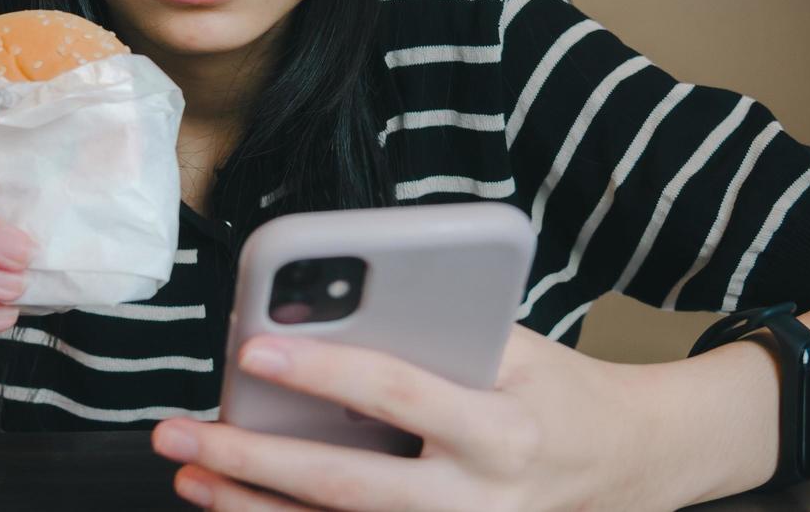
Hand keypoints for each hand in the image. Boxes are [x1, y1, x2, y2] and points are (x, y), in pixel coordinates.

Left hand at [152, 325, 671, 510]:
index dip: (323, 367)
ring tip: (190, 472)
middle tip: (182, 433)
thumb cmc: (556, 388)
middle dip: (254, 459)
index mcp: (503, 427)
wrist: (627, 464)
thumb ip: (434, 335)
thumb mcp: (515, 344)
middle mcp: (480, 498)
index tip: (252, 346)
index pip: (399, 392)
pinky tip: (238, 504)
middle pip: (348, 486)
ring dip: (253, 507)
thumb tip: (327, 317)